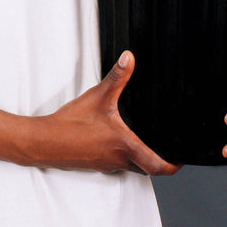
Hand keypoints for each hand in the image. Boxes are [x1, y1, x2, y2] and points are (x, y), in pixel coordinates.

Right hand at [18, 51, 180, 176]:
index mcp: (125, 146)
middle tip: (171, 146)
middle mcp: (119, 160)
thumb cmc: (69, 124)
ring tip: (150, 140)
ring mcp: (108, 165)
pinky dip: (126, 154)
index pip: (158, 166)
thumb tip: (129, 59)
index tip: (183, 156)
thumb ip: (117, 78)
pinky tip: (120, 139)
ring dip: (143, 157)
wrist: (44, 142)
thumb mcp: (97, 97)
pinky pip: (119, 163)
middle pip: (149, 167)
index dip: (174, 164)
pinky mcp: (97, 164)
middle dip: (161, 159)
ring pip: (134, 166)